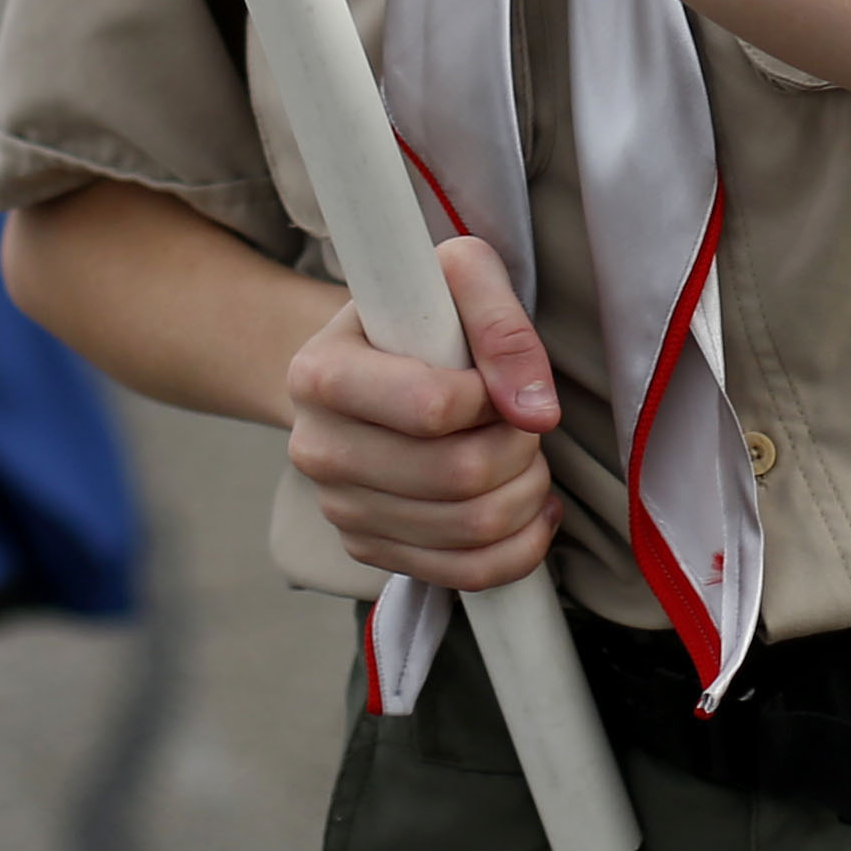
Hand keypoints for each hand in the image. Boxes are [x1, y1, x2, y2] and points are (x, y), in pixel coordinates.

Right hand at [280, 231, 566, 590]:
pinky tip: (530, 508)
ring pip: (470, 528)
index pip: (431, 408)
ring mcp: (339, 508)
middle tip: (522, 421)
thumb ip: (500, 322)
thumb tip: (534, 410)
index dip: (488, 396)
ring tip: (524, 457)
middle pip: (458, 476)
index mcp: (320, 373)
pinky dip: (521, 545)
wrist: (368, 365)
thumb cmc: (417, 316)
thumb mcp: (458, 277)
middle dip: (519, 448)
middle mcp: (316, 449)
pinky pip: (465, 574)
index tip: (491, 378)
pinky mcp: (367, 549)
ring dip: (526, 492)